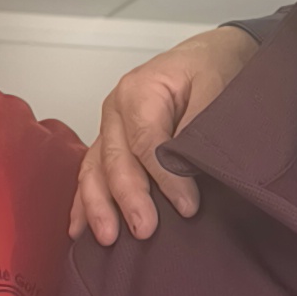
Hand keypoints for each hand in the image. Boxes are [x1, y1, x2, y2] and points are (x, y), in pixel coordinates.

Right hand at [72, 29, 258, 247]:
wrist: (210, 56)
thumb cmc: (213, 69)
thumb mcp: (216, 88)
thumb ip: (201, 125)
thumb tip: (191, 166)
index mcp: (138, 90)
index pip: (146, 141)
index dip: (165, 177)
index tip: (187, 207)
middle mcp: (116, 110)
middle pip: (114, 159)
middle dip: (127, 198)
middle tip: (145, 230)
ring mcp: (110, 129)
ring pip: (94, 170)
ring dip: (98, 206)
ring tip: (108, 239)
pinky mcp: (112, 145)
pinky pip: (92, 175)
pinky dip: (85, 203)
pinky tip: (80, 231)